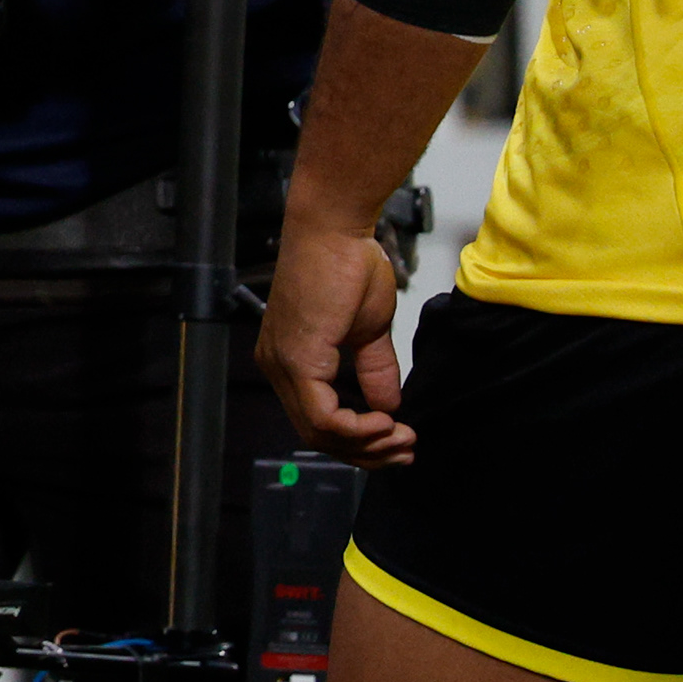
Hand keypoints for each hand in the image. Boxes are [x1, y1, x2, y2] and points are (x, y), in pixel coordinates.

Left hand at [255, 224, 413, 463]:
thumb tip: (390, 408)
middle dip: (366, 451)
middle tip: (405, 450)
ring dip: (366, 444)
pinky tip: (385, 421)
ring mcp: (283, 362)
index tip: (399, 440)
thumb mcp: (369, 331)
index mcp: (291, 360)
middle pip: (317, 434)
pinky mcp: (296, 356)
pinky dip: (356, 428)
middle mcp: (278, 365)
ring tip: (401, 437)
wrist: (335, 230)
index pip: (317, 420)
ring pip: (319, 431)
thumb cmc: (348, 266)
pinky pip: (321, 415)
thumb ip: (375, 372)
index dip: (360, 441)